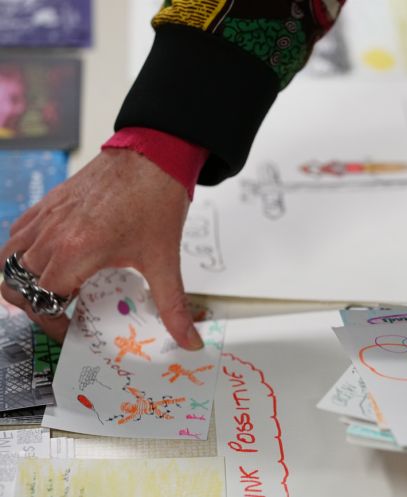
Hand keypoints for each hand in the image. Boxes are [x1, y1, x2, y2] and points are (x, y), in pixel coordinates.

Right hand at [0, 149, 203, 348]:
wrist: (154, 156)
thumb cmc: (156, 202)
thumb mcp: (165, 261)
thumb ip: (173, 306)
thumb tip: (189, 340)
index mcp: (76, 253)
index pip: (40, 301)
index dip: (52, 323)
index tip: (70, 329)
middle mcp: (52, 235)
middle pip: (15, 285)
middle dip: (34, 306)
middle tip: (60, 313)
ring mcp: (45, 217)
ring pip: (7, 260)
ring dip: (21, 280)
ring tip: (51, 289)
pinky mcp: (47, 203)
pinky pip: (16, 234)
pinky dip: (22, 253)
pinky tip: (51, 259)